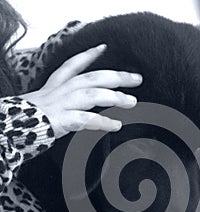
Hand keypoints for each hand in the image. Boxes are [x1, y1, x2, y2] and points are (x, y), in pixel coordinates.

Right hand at [21, 44, 142, 138]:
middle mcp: (62, 90)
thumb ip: (63, 97)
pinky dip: (104, 121)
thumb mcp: (46, 100)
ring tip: (132, 102)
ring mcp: (63, 104)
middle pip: (93, 78)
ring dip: (115, 97)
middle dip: (117, 76)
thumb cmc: (32, 117)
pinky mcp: (63, 119)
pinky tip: (117, 125)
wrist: (14, 128)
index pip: (74, 64)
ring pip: (93, 95)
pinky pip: (87, 119)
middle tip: (137, 79)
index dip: (89, 55)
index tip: (104, 47)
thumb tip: (82, 99)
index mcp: (57, 84)